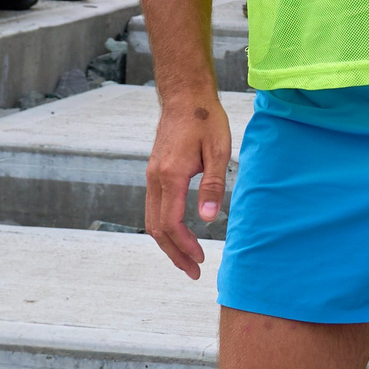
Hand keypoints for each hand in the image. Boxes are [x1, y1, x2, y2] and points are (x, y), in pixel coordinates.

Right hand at [144, 90, 234, 276]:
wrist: (185, 96)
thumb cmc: (205, 120)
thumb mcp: (217, 151)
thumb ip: (212, 186)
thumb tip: (208, 220)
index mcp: (170, 176)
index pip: (171, 223)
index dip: (185, 246)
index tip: (201, 260)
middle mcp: (155, 179)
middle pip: (157, 228)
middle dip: (174, 254)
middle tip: (194, 271)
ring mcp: (151, 176)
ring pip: (151, 220)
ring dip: (168, 243)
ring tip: (186, 259)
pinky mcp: (154, 172)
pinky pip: (153, 208)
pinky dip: (164, 228)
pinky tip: (179, 234)